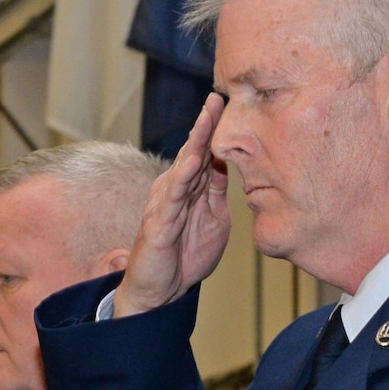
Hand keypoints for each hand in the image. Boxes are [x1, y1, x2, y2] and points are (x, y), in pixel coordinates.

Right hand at [113, 94, 232, 318]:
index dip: (215, 129)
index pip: (204, 153)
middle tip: (217, 96)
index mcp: (189, 189)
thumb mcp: (214, 221)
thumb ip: (218, 194)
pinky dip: (181, 177)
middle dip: (205, 124)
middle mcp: (175, 191)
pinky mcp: (159, 224)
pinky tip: (192, 160)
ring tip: (206, 117)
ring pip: (182, 167)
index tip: (229, 102)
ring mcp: (165, 205)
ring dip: (195, 142)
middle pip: (192, 151)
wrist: (161, 292)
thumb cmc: (185, 258)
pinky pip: (172, 197)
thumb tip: (229, 167)